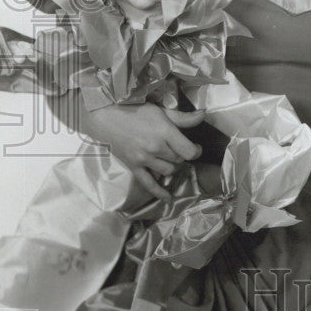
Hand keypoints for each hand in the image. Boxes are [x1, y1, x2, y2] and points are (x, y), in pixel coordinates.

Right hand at [80, 102, 204, 201]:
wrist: (107, 118)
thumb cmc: (136, 111)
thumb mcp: (161, 111)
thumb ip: (183, 117)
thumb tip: (203, 115)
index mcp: (164, 132)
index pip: (189, 151)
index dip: (196, 150)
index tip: (195, 147)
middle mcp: (155, 148)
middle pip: (178, 160)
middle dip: (181, 155)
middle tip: (178, 148)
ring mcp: (144, 159)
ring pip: (168, 171)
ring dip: (172, 166)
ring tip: (169, 159)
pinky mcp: (134, 167)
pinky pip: (149, 184)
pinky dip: (159, 193)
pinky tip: (168, 199)